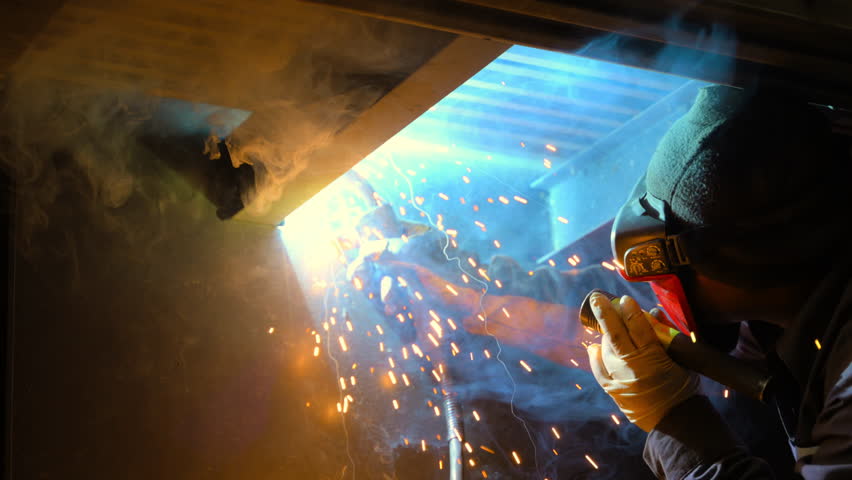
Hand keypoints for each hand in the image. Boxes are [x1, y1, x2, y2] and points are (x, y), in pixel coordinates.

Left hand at [586, 293, 698, 431]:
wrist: (677, 422)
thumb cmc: (684, 387)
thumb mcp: (681, 359)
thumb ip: (666, 335)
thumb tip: (653, 312)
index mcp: (653, 358)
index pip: (638, 328)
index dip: (630, 312)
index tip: (624, 299)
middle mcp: (633, 367)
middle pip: (615, 335)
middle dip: (605, 314)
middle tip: (597, 298)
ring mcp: (620, 379)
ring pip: (606, 350)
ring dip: (605, 335)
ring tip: (607, 326)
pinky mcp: (613, 391)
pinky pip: (598, 370)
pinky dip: (595, 357)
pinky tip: (593, 347)